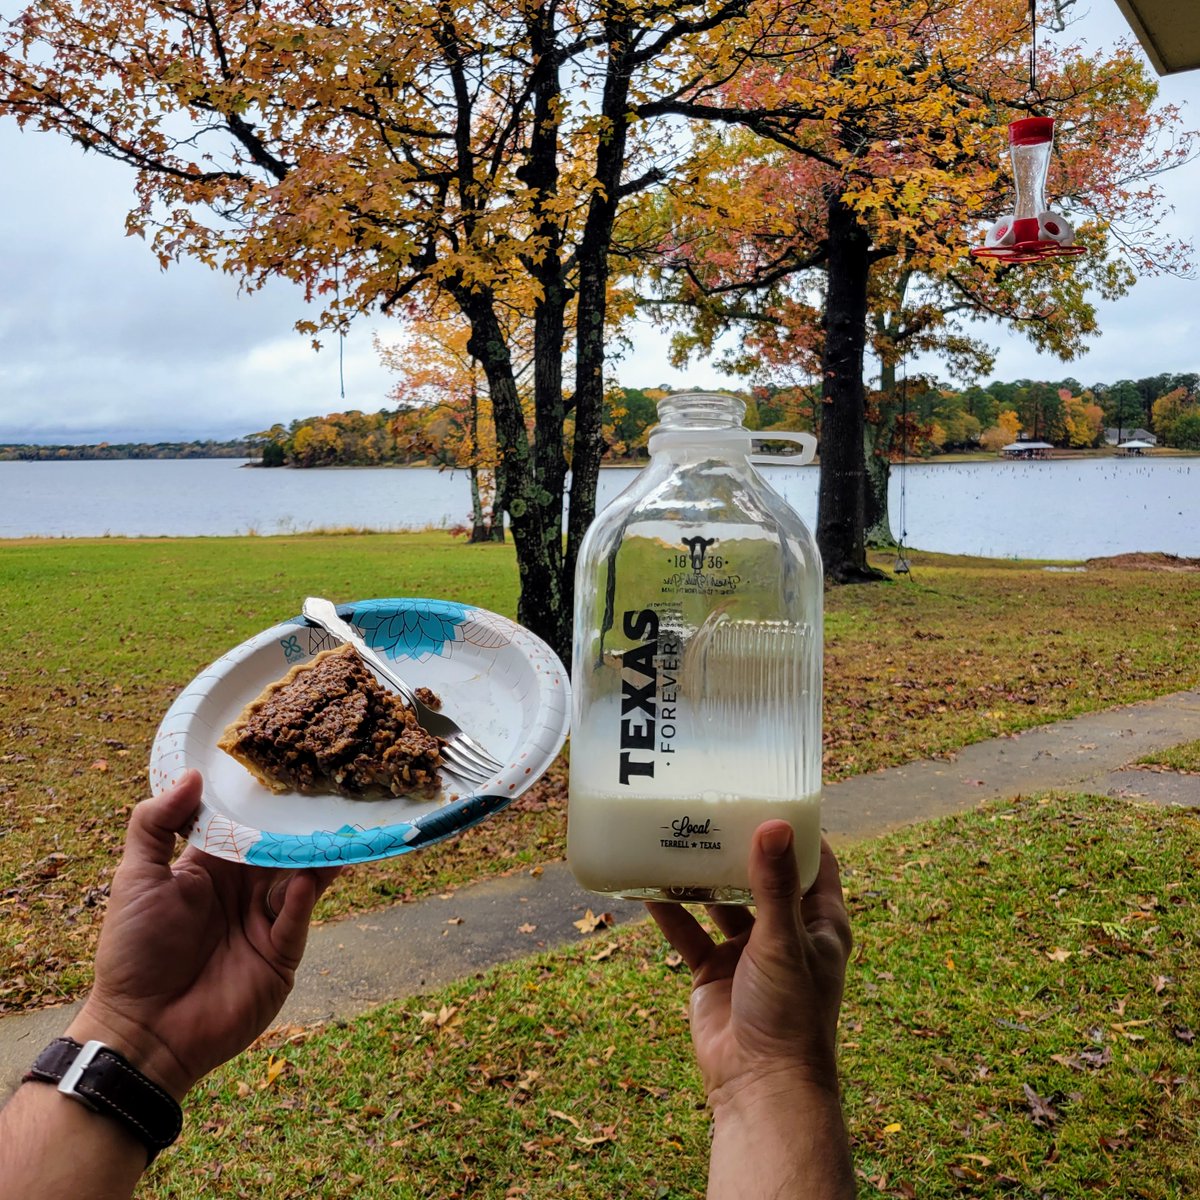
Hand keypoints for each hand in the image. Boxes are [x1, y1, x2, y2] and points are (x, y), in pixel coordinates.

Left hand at [66, 770, 339, 1099]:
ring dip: (315, 855)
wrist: (144, 1030)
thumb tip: (192, 774)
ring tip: (336, 829)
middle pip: (279, 849)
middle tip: (326, 793)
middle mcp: (242, 890)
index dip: (261, 804)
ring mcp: (264, 921)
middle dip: (300, 825)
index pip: (244, 827)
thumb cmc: (134, 952)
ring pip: (298, 877)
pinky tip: (309, 877)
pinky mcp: (282, 952)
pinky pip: (297, 917)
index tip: (284, 771)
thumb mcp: (136, 879)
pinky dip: (304, 895)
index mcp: (209, 869)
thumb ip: (156, 824)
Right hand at [647, 823, 851, 1107]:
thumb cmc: (789, 1016)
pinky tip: (646, 884)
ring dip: (701, 876)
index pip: (814, 862)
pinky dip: (669, 911)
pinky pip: (687, 933)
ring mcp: (747, 953)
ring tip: (677, 836)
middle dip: (738, 846)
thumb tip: (773, 823)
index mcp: (820, 923)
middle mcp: (785, 933)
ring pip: (721, 902)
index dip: (796, 829)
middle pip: (761, 877)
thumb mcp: (783, 942)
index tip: (771, 791)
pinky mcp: (713, 973)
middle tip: (713, 806)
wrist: (758, 1086)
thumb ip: (774, 884)